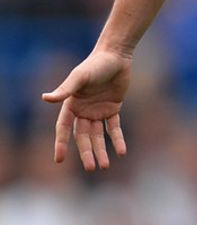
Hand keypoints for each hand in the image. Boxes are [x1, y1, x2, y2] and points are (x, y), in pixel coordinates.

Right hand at [42, 50, 131, 170]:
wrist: (116, 56)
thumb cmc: (95, 65)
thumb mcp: (79, 78)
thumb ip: (65, 90)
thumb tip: (45, 98)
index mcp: (71, 105)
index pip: (63, 129)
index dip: (61, 143)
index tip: (59, 159)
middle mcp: (83, 111)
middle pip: (83, 136)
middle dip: (86, 152)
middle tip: (90, 168)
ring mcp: (98, 111)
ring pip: (99, 135)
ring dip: (101, 150)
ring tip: (105, 166)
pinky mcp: (113, 108)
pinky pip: (114, 127)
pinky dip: (118, 139)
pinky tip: (122, 151)